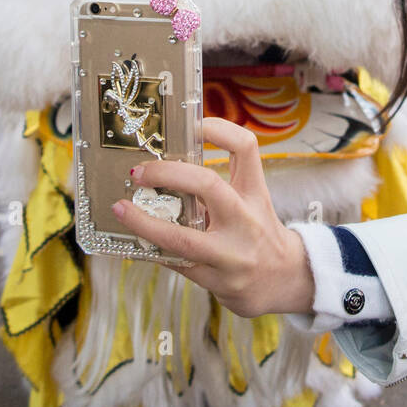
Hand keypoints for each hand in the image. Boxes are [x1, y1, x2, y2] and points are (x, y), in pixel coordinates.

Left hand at [114, 117, 315, 318]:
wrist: (286, 279)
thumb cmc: (259, 232)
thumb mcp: (253, 200)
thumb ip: (222, 182)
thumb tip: (170, 164)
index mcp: (255, 192)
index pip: (245, 147)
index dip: (218, 129)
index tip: (192, 125)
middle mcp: (245, 219)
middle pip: (207, 184)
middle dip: (167, 174)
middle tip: (139, 172)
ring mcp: (231, 254)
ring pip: (182, 238)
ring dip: (144, 223)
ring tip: (120, 209)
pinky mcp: (217, 281)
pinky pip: (176, 264)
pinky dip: (153, 250)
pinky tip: (137, 242)